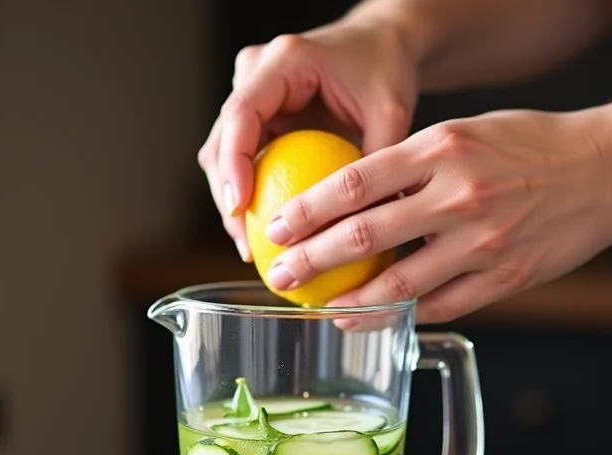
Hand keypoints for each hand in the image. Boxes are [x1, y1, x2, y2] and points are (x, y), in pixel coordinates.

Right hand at [197, 20, 418, 260]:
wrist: (380, 46)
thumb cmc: (386, 70)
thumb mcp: (390, 111)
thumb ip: (377, 160)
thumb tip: (370, 221)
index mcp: (283, 63)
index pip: (241, 113)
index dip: (233, 163)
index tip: (241, 206)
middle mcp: (256, 77)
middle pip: (221, 142)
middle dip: (228, 197)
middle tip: (247, 245)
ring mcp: (253, 99)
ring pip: (223, 158)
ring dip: (233, 205)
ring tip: (252, 250)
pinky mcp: (259, 122)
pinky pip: (242, 164)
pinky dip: (249, 199)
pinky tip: (264, 236)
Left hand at [264, 108, 611, 322]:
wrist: (606, 170)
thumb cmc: (530, 147)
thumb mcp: (464, 134)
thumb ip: (411, 165)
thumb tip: (352, 200)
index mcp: (441, 149)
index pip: (353, 182)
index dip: (306, 210)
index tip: (276, 228)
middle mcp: (459, 195)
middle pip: (365, 235)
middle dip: (312, 261)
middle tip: (282, 276)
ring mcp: (483, 242)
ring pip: (400, 283)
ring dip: (352, 302)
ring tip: (324, 310)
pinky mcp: (505, 279)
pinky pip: (442, 305)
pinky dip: (405, 314)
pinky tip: (378, 319)